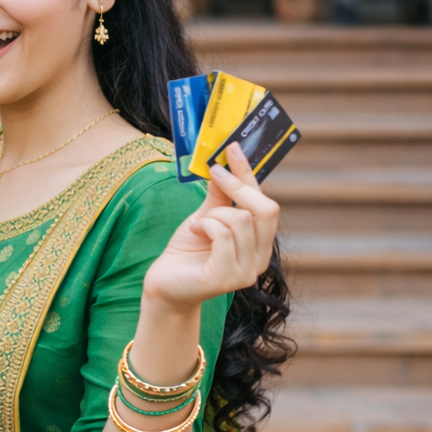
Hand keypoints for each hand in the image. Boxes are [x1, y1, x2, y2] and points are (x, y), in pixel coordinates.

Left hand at [143, 143, 279, 311]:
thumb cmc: (186, 251)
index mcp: (260, 243)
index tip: (234, 147)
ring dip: (213, 214)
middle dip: (237, 186)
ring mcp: (247, 271)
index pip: (266, 203)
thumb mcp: (204, 216)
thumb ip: (218, 196)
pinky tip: (195, 233)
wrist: (165, 285)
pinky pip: (222, 235)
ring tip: (198, 224)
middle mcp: (260, 259)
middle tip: (214, 174)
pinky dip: (205, 226)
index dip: (251, 174)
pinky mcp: (227, 278)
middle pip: (266, 209)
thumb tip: (223, 164)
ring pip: (240, 219)